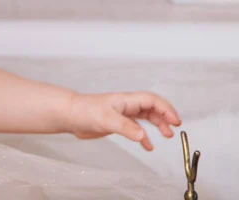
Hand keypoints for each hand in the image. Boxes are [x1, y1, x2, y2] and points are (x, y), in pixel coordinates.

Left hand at [67, 92, 181, 150]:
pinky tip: (147, 146)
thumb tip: (143, 137)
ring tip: (166, 136)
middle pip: (152, 108)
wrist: (71, 116)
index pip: (152, 101)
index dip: (166, 109)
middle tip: (174, 127)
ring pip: (146, 118)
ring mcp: (123, 114)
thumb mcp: (108, 119)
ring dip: (157, 125)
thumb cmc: (86, 111)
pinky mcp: (117, 123)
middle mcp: (127, 106)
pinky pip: (136, 128)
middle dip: (165, 116)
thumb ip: (126, 128)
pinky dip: (144, 136)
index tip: (175, 120)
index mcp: (127, 100)